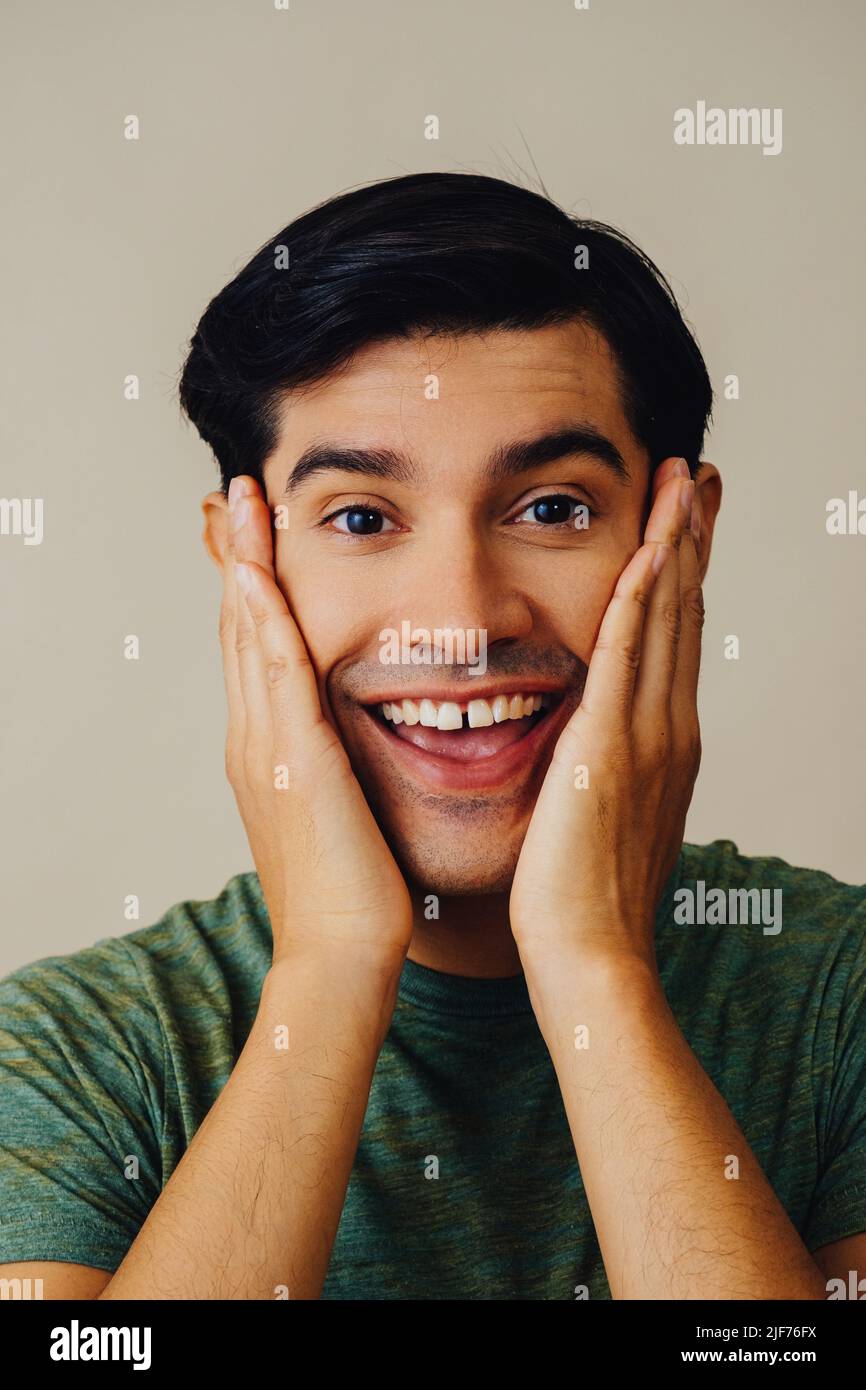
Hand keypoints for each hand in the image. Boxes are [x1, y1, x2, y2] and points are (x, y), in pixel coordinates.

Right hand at [219, 476, 412, 969]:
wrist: (341, 955)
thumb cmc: (352, 897)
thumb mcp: (340, 818)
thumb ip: (340, 774)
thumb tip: (360, 751)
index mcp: (271, 754)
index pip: (259, 653)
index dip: (256, 593)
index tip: (260, 540)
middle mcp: (257, 741)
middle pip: (242, 630)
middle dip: (240, 560)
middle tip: (238, 497)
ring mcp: (268, 747)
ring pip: (251, 636)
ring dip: (246, 566)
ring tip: (242, 504)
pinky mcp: (295, 759)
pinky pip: (275, 672)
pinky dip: (263, 618)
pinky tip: (257, 572)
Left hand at [509, 457, 702, 968]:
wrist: (589, 956)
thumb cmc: (584, 898)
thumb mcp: (605, 816)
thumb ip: (603, 767)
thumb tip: (590, 742)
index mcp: (661, 742)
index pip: (675, 637)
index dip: (683, 572)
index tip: (685, 520)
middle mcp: (665, 728)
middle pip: (683, 613)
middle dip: (691, 539)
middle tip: (698, 476)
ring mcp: (643, 738)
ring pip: (664, 621)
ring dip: (674, 546)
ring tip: (683, 485)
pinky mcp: (606, 752)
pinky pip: (624, 660)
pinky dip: (638, 603)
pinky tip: (647, 553)